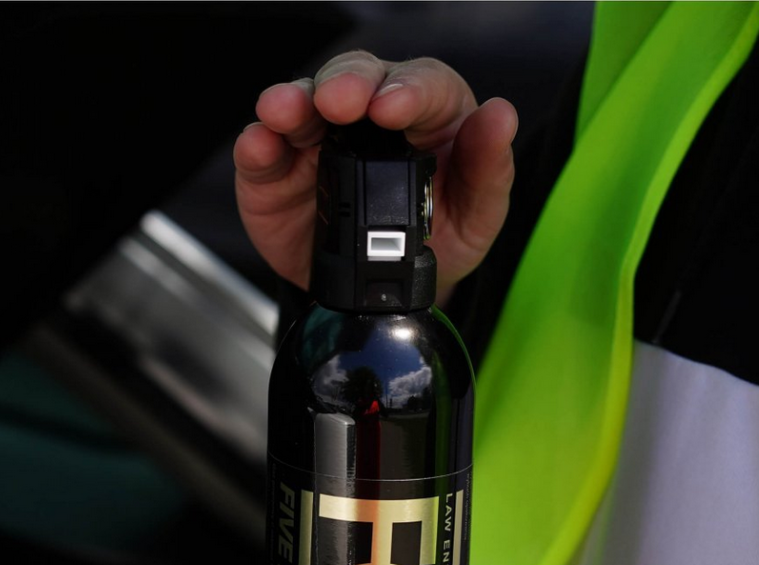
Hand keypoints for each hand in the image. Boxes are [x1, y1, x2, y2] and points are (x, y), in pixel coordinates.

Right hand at [233, 51, 518, 300]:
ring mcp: (318, 141)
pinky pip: (263, 152)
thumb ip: (490, 169)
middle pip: (354, 79)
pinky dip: (257, 144)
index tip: (393, 108)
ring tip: (282, 113)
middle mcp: (367, 117)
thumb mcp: (478, 215)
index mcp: (426, 114)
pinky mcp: (279, 173)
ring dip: (291, 102)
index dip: (406, 90)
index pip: (419, 85)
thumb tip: (501, 116)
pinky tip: (260, 143)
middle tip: (336, 103)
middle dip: (343, 85)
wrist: (389, 291)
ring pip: (301, 104)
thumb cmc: (439, 237)